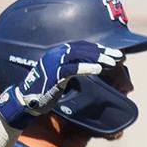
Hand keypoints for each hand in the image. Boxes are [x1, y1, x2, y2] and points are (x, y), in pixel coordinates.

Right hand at [0, 41, 121, 129]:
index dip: (98, 48)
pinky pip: (72, 69)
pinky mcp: (54, 74)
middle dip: (103, 51)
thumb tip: (93, 70)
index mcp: (58, 53)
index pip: (82, 46)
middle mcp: (56, 54)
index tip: (113, 52)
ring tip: (113, 62)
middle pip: (84, 49)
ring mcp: (54, 62)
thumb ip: (73, 70)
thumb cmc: (46, 90)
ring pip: (80, 55)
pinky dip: (86, 67)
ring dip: (98, 57)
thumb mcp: (62, 76)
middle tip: (119, 55)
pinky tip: (98, 69)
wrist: (27, 100)